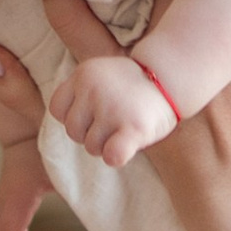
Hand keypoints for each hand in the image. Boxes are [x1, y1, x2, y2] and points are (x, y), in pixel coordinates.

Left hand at [50, 48, 179, 170]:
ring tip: (125, 129)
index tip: (93, 114)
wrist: (173, 74)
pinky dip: (117, 156)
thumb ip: (82, 93)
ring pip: (91, 147)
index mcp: (83, 74)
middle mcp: (93, 89)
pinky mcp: (132, 127)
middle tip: (113, 124)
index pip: (57, 109)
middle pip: (73, 131)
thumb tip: (68, 127)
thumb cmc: (136, 83)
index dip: (74, 117)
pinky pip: (111, 155)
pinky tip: (127, 147)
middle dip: (91, 134)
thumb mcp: (102, 75)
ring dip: (106, 146)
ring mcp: (112, 109)